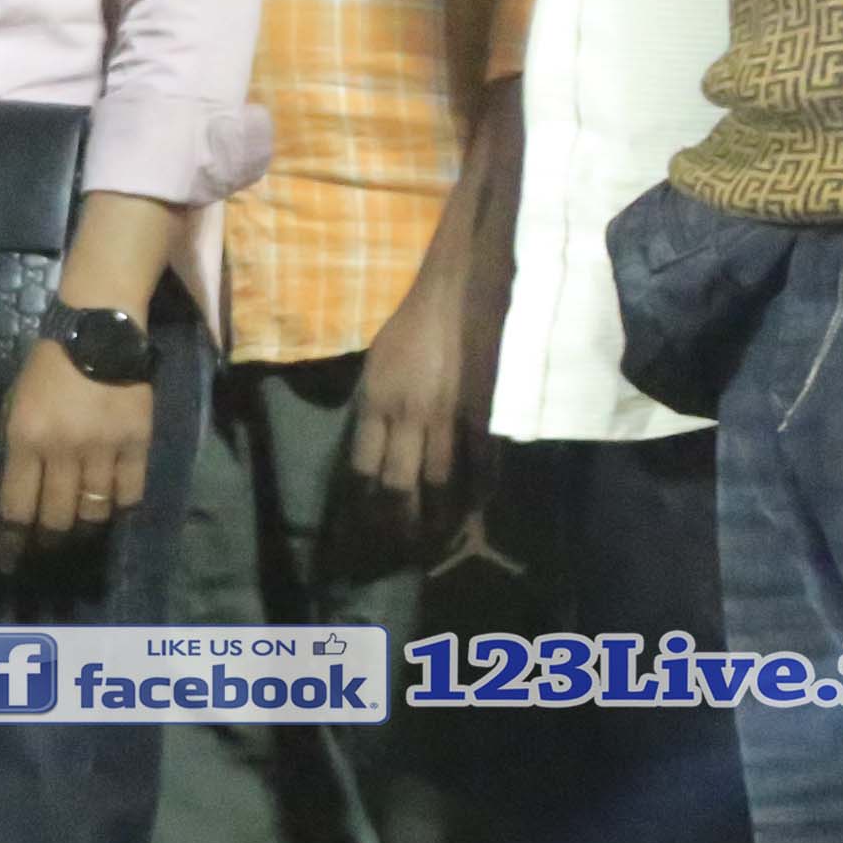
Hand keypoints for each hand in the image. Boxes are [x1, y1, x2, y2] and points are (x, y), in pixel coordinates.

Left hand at [0, 332, 154, 550]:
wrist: (99, 330)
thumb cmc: (48, 368)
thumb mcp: (15, 406)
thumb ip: (16, 452)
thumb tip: (14, 499)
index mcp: (25, 439)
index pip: (15, 507)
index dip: (10, 543)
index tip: (8, 563)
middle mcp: (62, 450)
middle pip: (56, 519)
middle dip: (49, 541)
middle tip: (48, 547)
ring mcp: (103, 448)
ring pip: (94, 512)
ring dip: (84, 527)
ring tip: (80, 531)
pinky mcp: (137, 443)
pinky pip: (129, 493)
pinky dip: (119, 507)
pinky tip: (112, 508)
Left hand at [342, 258, 502, 554]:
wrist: (458, 290)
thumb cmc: (412, 326)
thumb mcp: (375, 366)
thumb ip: (372, 410)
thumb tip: (369, 453)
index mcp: (375, 403)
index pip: (360, 470)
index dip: (360, 508)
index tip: (358, 534)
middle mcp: (407, 416)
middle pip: (397, 487)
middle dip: (395, 526)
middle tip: (397, 552)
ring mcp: (448, 416)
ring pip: (440, 483)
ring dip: (436, 518)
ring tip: (434, 541)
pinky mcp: (484, 411)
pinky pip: (483, 462)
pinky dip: (480, 490)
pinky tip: (476, 508)